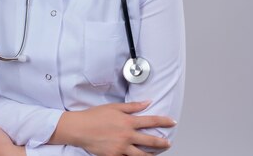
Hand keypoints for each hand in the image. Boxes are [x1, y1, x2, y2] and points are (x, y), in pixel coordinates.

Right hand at [49, 101, 175, 155]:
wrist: (80, 128)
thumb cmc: (94, 116)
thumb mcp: (114, 107)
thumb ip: (132, 106)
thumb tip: (147, 102)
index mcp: (128, 121)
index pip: (152, 120)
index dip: (164, 121)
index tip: (172, 122)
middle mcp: (127, 135)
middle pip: (151, 140)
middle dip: (162, 142)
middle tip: (168, 142)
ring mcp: (121, 147)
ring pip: (142, 154)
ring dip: (152, 154)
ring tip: (157, 153)